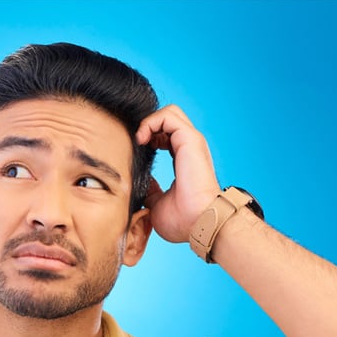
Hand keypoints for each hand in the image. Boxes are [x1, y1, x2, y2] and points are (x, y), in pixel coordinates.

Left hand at [135, 105, 221, 242]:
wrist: (199, 223)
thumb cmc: (184, 220)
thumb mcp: (157, 204)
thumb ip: (151, 191)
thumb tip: (141, 184)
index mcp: (184, 161)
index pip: (167, 136)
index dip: (149, 137)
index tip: (137, 152)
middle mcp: (189, 149)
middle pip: (169, 119)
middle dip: (149, 125)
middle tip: (137, 144)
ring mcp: (191, 142)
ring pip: (170, 112)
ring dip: (149, 122)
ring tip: (139, 140)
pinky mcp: (190, 139)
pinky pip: (168, 116)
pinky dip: (150, 122)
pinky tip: (142, 139)